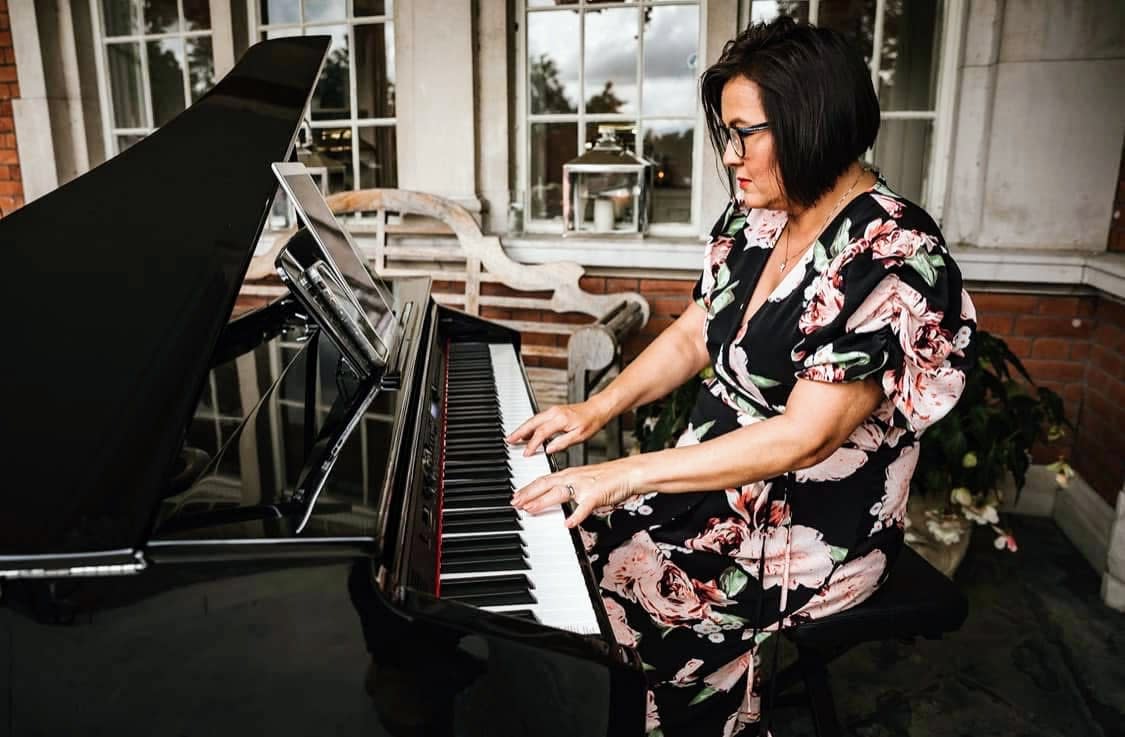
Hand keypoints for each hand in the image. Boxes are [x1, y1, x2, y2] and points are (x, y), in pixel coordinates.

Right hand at [505, 398, 610, 456]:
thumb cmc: (591, 422)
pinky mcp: (553, 411)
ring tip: (514, 437)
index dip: (532, 444)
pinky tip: (526, 432)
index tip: (527, 453)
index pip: (541, 433)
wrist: (597, 409)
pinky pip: (538, 419)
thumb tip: (549, 450)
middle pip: (531, 423)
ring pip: (533, 420)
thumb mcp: (579, 436)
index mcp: (560, 419)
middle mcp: (554, 413)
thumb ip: (562, 443)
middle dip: (519, 432)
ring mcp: (552, 411)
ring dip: (522, 428)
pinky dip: (530, 425)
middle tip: (509, 440)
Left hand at [511, 457, 644, 527]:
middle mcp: (574, 478)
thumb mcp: (584, 481)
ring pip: (559, 494)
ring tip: (530, 509)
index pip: (544, 480)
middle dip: (528, 494)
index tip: (517, 495)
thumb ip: (570, 489)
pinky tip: (567, 524)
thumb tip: (556, 497)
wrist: (629, 472)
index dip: (528, 488)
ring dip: (542, 502)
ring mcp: (584, 486)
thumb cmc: (610, 478)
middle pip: (545, 485)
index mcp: (570, 474)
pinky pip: (584, 507)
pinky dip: (575, 516)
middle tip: (515, 503)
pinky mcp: (595, 496)